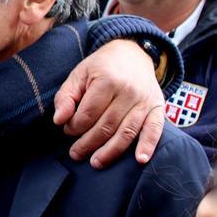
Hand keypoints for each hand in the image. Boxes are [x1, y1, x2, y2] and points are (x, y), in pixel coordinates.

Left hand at [53, 39, 165, 167]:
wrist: (133, 54)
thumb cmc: (101, 67)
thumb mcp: (78, 75)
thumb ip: (66, 97)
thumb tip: (59, 120)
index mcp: (107, 80)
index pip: (87, 114)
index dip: (74, 127)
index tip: (68, 129)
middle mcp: (129, 91)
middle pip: (106, 127)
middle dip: (87, 143)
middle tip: (75, 153)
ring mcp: (145, 101)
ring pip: (126, 132)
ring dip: (110, 152)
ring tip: (95, 163)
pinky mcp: (157, 108)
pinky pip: (154, 129)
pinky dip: (148, 145)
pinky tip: (140, 160)